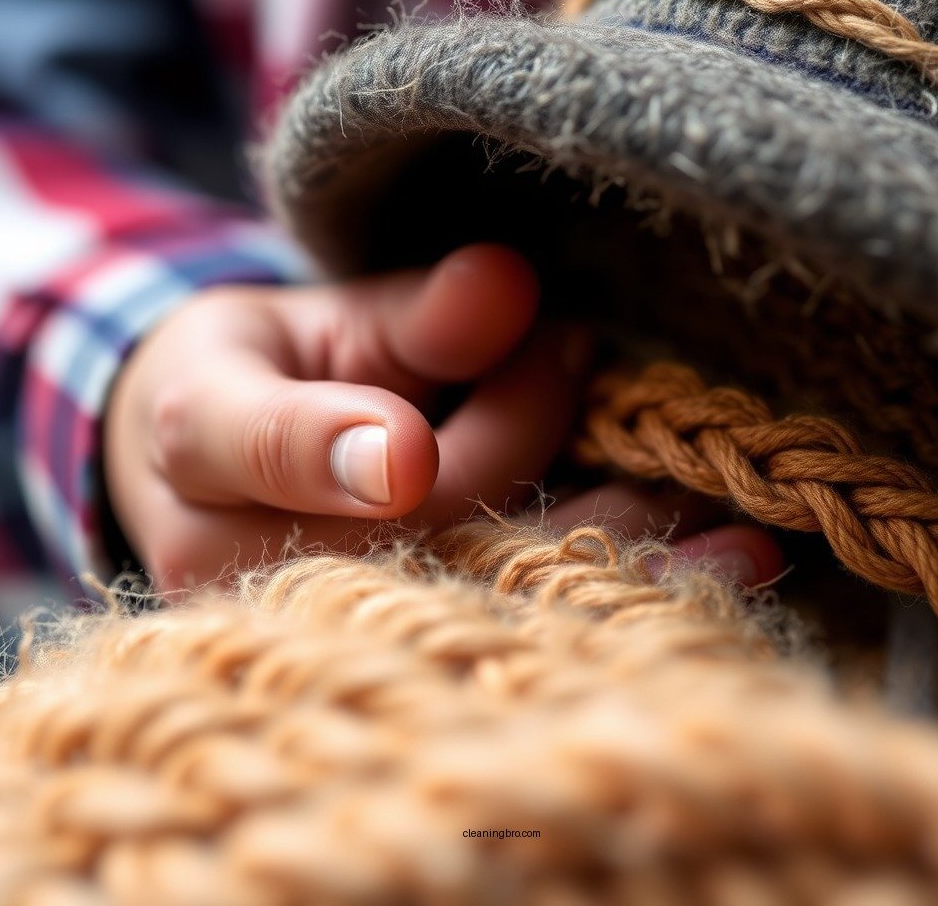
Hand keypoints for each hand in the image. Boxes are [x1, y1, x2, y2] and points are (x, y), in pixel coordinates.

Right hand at [103, 244, 781, 593]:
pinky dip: (624, 592)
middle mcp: (237, 560)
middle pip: (409, 519)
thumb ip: (409, 315)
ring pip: (478, 590)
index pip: (246, 442)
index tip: (405, 454)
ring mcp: (318, 627)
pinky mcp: (398, 652)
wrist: (226, 472)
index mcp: (198, 442)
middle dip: (520, 432)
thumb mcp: (315, 318)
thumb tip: (506, 286)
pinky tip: (727, 574)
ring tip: (739, 526)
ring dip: (614, 544)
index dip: (322, 449)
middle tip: (580, 349)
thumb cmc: (270, 375)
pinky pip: (518, 627)